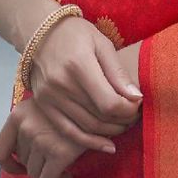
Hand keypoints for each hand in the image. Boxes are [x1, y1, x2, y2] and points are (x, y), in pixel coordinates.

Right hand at [0, 20, 143, 177]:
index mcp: (78, 66)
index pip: (109, 102)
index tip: (137, 105)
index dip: (128, 110)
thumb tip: (136, 98)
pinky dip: (89, 142)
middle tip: (134, 117)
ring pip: (87, 127)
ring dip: (110, 132)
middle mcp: (61, 85)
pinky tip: (106, 145)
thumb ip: (118, 73)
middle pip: (99, 117)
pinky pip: (69, 131)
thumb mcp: (102, 44)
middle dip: (123, 121)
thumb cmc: (76, 34)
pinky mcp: (44, 106)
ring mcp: (50, 98)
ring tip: (123, 125)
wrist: (39, 31)